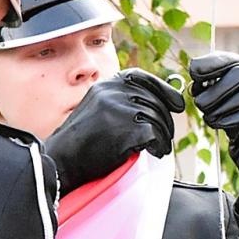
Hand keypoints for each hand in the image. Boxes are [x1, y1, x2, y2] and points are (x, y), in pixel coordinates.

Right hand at [43, 69, 184, 187]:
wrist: (62, 160)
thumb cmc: (80, 141)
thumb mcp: (96, 108)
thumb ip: (120, 100)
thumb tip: (155, 102)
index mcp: (106, 84)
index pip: (141, 78)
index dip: (164, 89)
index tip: (176, 103)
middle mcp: (113, 92)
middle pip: (154, 101)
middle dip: (166, 120)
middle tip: (167, 136)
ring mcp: (121, 109)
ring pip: (157, 118)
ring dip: (164, 136)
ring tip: (162, 148)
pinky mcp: (127, 129)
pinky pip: (155, 134)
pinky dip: (160, 145)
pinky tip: (156, 152)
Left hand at [189, 51, 238, 190]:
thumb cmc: (236, 110)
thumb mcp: (220, 95)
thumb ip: (207, 87)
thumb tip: (195, 88)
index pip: (228, 58)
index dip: (209, 65)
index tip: (195, 74)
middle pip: (238, 75)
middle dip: (215, 91)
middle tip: (201, 104)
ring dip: (222, 108)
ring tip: (210, 118)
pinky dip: (233, 120)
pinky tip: (223, 123)